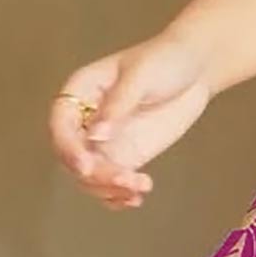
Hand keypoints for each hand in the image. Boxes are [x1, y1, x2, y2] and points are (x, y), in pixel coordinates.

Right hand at [49, 30, 212, 209]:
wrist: (195, 68)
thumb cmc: (165, 59)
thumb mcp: (141, 75)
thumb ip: (118, 104)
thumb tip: (96, 135)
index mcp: (81, 91)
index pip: (61, 124)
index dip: (68, 148)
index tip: (86, 166)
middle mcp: (86, 119)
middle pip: (75, 156)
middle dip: (95, 174)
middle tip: (126, 178)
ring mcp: (105, 140)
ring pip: (91, 175)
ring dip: (110, 188)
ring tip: (139, 187)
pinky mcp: (125, 155)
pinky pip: (112, 181)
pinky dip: (119, 194)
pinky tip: (136, 197)